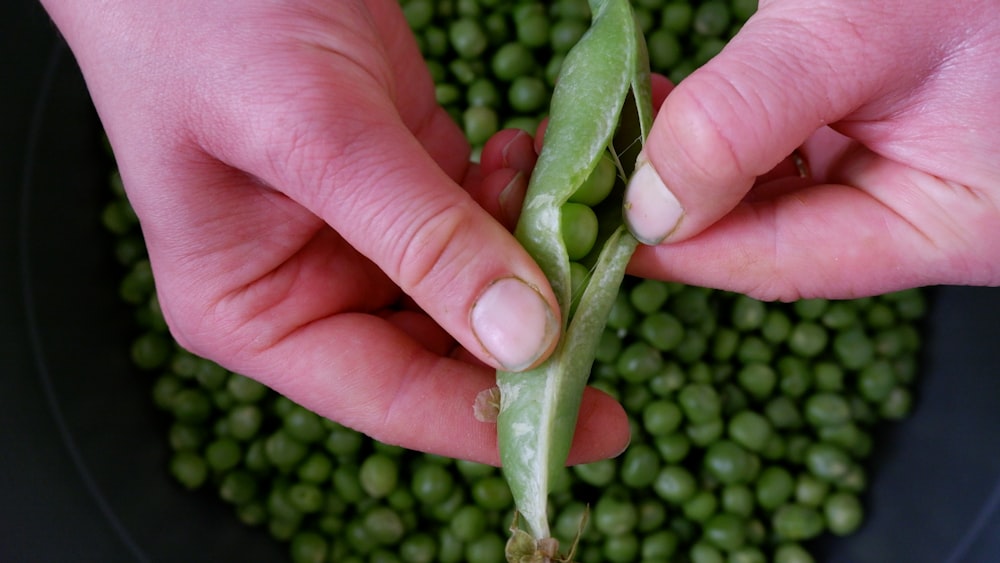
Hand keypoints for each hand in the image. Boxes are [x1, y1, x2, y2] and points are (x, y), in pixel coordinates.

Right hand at [41, 0, 628, 464]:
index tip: (592, 431)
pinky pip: (481, 214)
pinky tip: (529, 154)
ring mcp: (366, 234)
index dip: (489, 421)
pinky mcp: (405, 179)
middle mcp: (314, 287)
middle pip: (443, 348)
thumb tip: (522, 339)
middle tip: (608, 299)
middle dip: (528, 328)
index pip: (389, 395)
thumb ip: (418, 237)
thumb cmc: (206, 25)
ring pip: (475, 283)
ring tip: (570, 203)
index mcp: (259, 312)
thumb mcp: (316, 134)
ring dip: (532, 251)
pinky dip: (518, 194)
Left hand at [623, 0, 999, 299]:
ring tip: (629, 122)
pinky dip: (725, 132)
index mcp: (943, 227)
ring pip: (770, 194)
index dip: (679, 251)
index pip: (781, 262)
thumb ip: (743, 122)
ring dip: (695, 164)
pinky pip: (785, 151)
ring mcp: (900, 171)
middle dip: (679, 203)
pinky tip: (677, 101)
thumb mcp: (855, 35)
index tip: (595, 227)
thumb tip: (649, 206)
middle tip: (596, 169)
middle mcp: (920, 214)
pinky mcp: (876, 129)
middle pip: (769, 235)